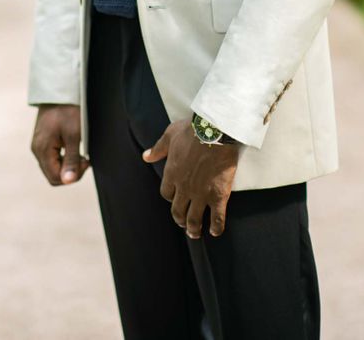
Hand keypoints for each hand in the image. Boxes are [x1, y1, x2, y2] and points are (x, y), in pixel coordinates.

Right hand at [31, 104, 89, 185]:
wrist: (60, 89)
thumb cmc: (68, 109)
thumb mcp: (74, 135)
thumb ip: (71, 159)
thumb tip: (68, 182)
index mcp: (41, 150)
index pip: (55, 178)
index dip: (72, 176)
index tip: (86, 161)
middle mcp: (37, 149)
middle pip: (53, 174)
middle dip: (70, 171)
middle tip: (85, 158)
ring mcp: (39, 144)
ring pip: (53, 166)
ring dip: (68, 164)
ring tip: (81, 153)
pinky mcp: (43, 139)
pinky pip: (53, 157)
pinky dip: (64, 157)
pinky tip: (74, 148)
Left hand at [143, 118, 239, 238]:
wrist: (214, 131)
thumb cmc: (192, 130)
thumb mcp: (170, 135)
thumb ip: (158, 148)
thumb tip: (145, 156)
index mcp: (172, 174)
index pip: (167, 194)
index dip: (171, 198)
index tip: (175, 199)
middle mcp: (184, 188)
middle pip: (178, 211)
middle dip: (180, 220)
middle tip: (184, 224)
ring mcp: (201, 194)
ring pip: (194, 219)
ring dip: (194, 228)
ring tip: (195, 233)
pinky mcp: (218, 195)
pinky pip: (216, 217)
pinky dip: (216, 227)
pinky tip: (215, 231)